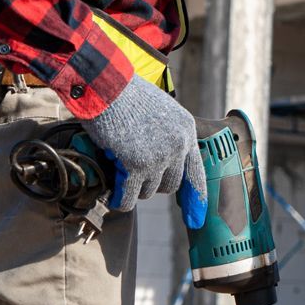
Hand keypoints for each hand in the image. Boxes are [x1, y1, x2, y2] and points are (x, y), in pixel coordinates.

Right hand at [81, 77, 206, 217]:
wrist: (107, 86)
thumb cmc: (127, 95)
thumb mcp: (161, 111)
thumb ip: (168, 135)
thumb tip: (162, 162)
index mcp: (187, 130)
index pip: (196, 172)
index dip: (196, 198)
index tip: (196, 218)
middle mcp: (178, 145)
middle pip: (170, 185)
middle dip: (152, 184)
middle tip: (133, 172)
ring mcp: (159, 157)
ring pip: (148, 191)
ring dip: (133, 186)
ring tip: (119, 169)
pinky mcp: (136, 165)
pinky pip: (129, 197)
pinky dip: (120, 199)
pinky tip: (112, 194)